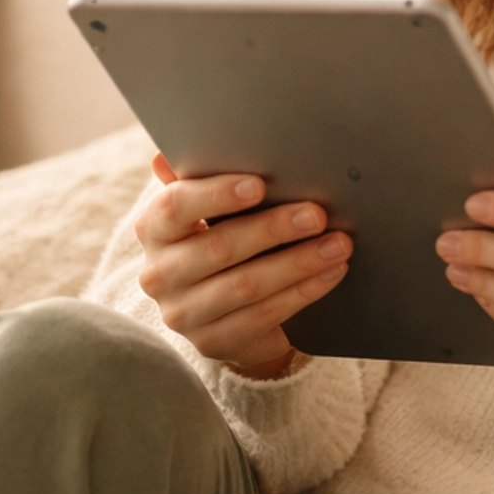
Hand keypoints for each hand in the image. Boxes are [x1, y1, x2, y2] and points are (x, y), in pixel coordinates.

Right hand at [135, 157, 351, 379]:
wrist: (222, 312)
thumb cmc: (220, 240)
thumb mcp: (208, 209)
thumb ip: (199, 178)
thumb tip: (170, 151)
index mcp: (154, 229)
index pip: (175, 207)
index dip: (216, 195)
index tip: (259, 185)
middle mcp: (158, 274)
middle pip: (219, 248)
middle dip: (274, 229)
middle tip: (318, 214)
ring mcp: (182, 314)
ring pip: (246, 285)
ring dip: (299, 263)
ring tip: (339, 244)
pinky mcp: (211, 342)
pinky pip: (263, 315)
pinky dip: (303, 292)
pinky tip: (331, 274)